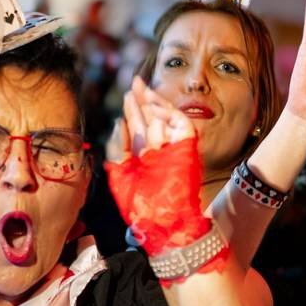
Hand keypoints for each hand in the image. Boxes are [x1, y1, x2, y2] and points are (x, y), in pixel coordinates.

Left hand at [105, 77, 210, 255]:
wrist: (162, 224)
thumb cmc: (141, 207)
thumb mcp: (120, 175)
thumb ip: (117, 148)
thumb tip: (118, 122)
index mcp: (144, 158)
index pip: (138, 128)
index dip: (132, 110)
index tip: (127, 94)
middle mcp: (160, 151)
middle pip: (151, 119)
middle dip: (143, 100)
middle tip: (135, 82)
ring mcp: (175, 149)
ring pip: (166, 119)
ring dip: (155, 102)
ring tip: (142, 88)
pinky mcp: (188, 149)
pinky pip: (181, 124)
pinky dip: (170, 112)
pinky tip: (155, 103)